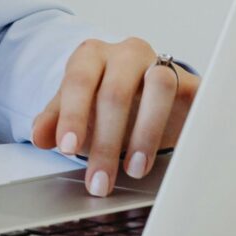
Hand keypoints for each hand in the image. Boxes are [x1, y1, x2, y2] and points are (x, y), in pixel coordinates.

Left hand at [29, 38, 198, 197]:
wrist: (142, 92)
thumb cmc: (102, 100)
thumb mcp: (74, 110)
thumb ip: (55, 121)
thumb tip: (40, 136)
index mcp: (92, 55)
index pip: (79, 80)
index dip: (73, 115)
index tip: (68, 149)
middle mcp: (127, 54)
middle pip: (116, 91)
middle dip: (106, 142)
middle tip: (100, 181)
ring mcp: (161, 64)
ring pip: (160, 85)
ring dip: (146, 132)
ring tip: (135, 169)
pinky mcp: (190, 82)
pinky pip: (195, 94)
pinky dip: (189, 120)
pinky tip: (180, 148)